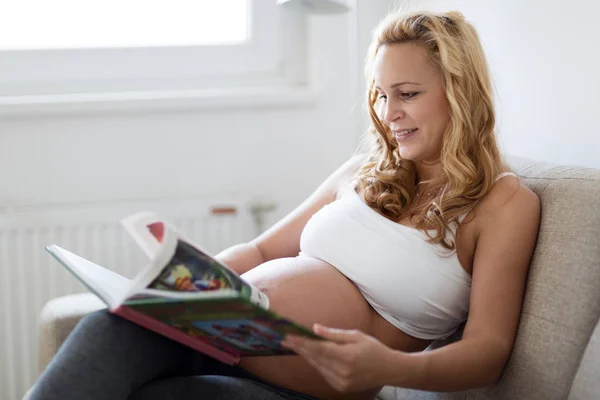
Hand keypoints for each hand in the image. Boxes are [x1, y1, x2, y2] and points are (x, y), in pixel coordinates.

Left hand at [281, 324, 396, 392]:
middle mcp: (342, 371)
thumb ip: (334, 334)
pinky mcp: (340, 387)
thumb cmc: (373, 349)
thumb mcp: (356, 336)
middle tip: (284, 339)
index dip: (302, 341)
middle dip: (299, 347)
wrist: (389, 370)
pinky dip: (315, 363)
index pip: (318, 348)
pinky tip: (308, 355)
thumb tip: (314, 328)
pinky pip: (323, 373)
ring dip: (305, 355)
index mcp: (346, 356)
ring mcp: (341, 381)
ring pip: (317, 366)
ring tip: (293, 345)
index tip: (289, 335)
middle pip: (314, 357)